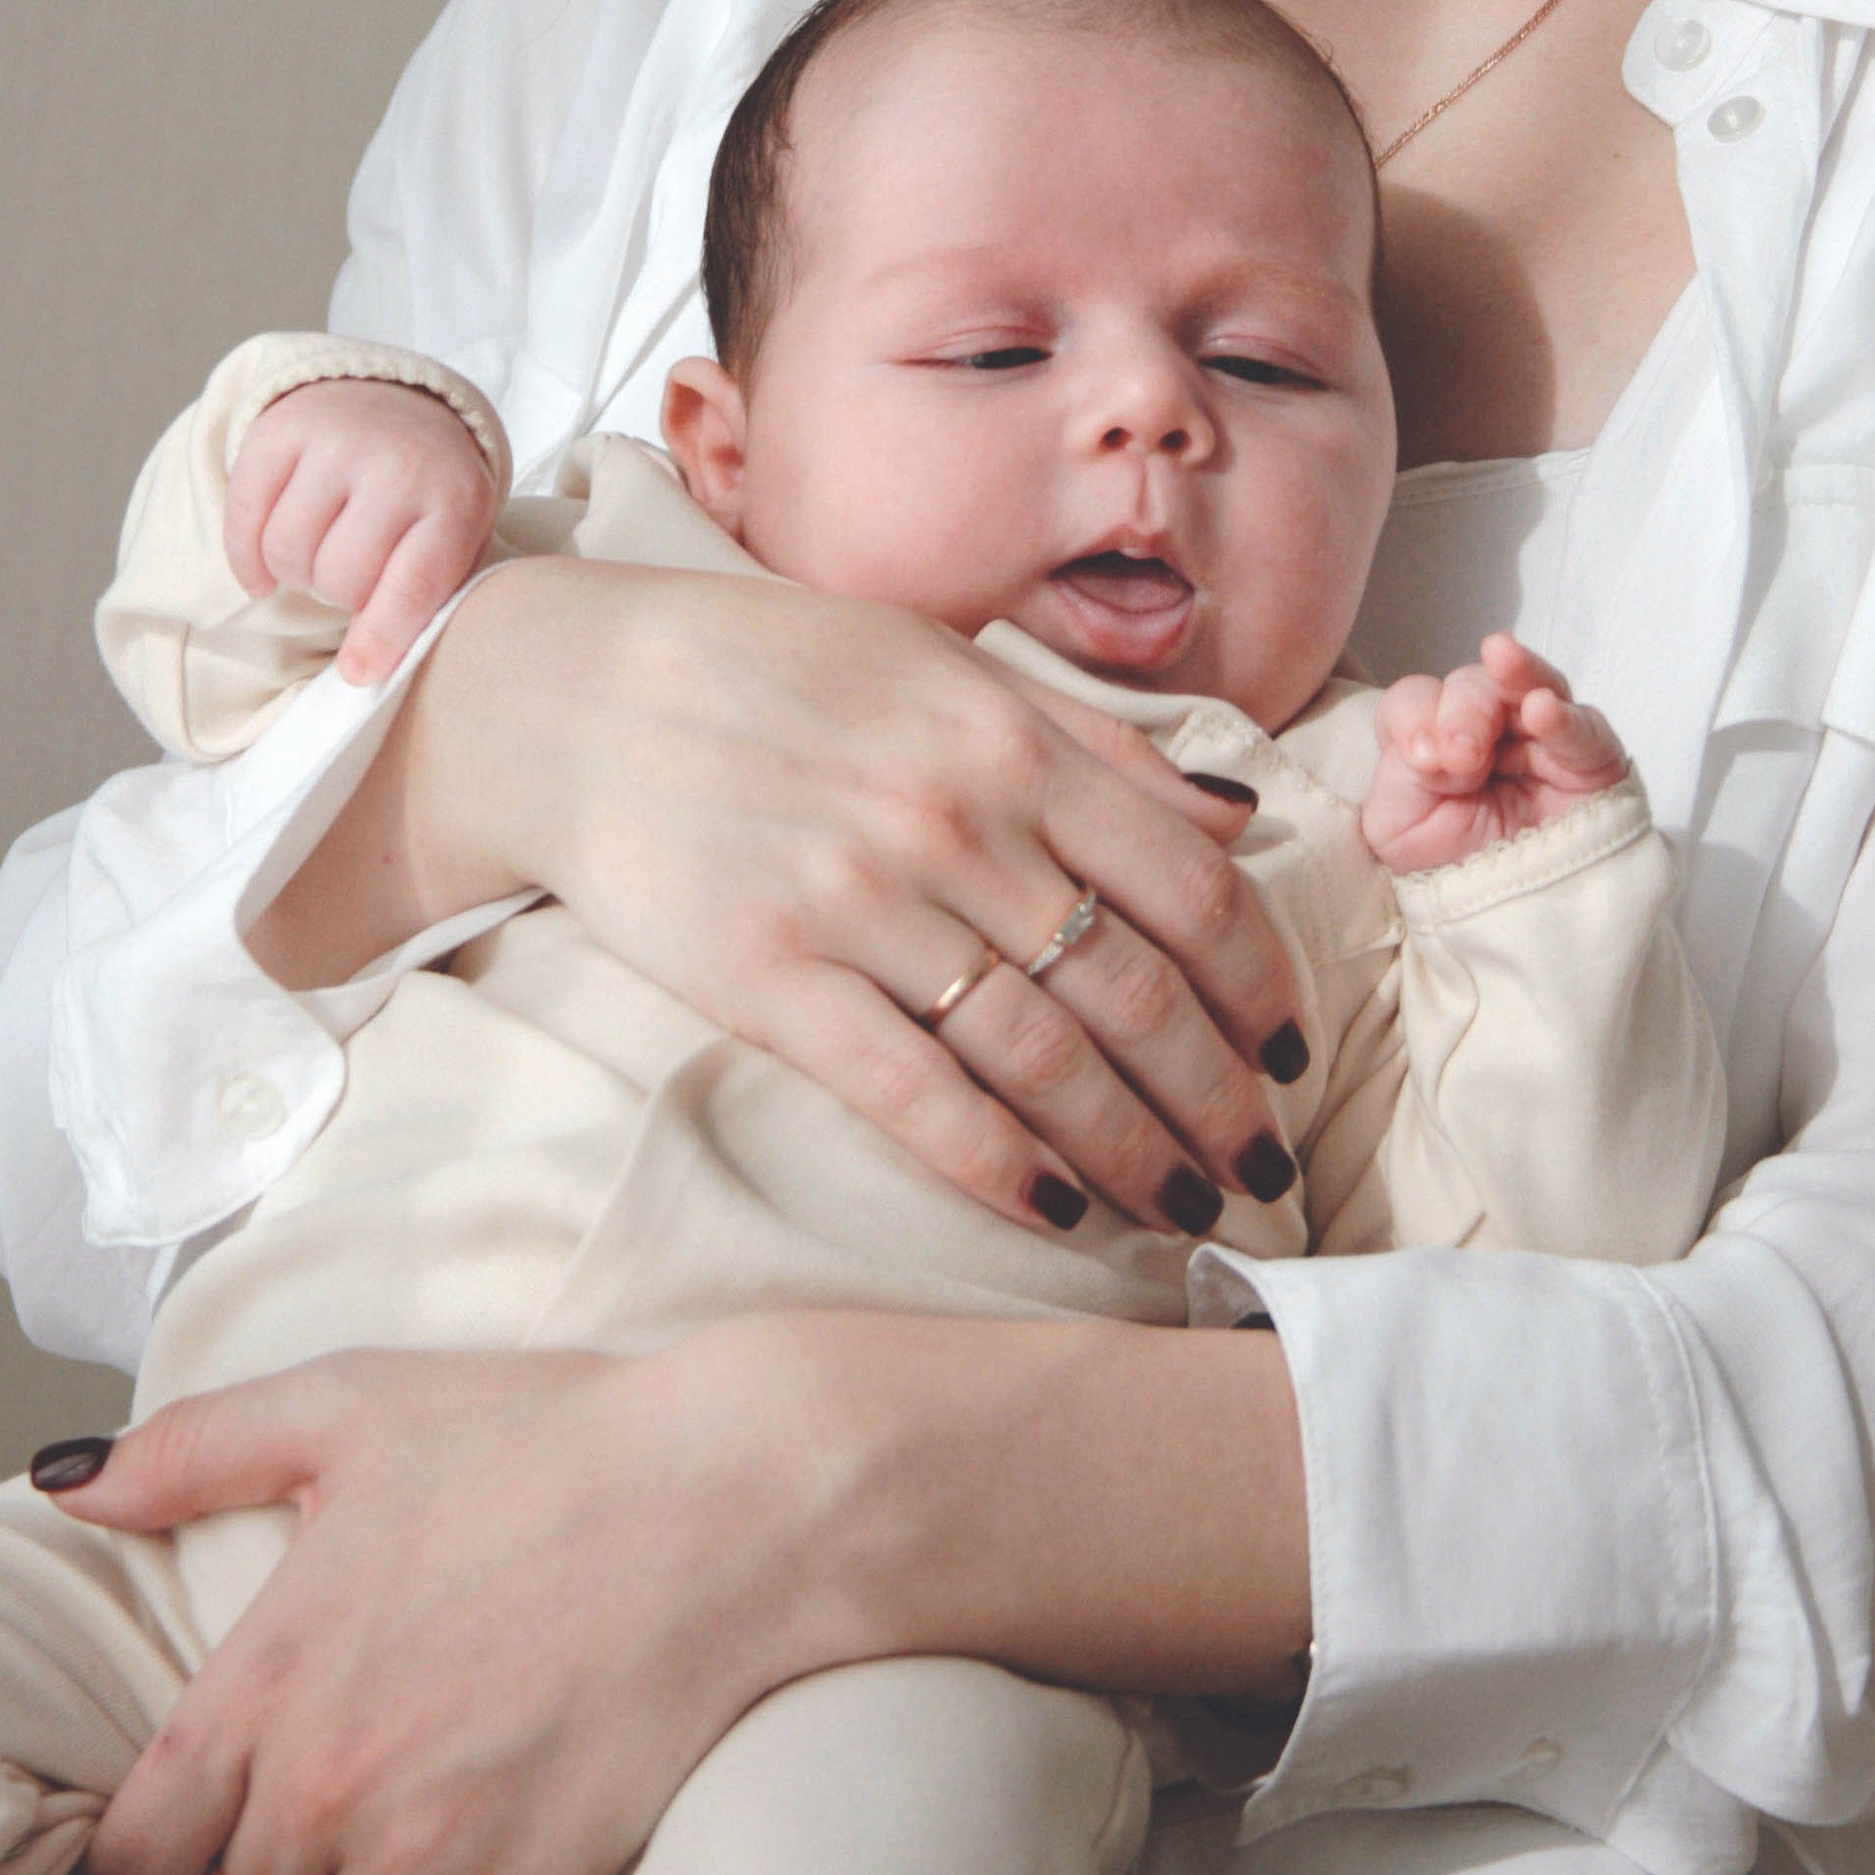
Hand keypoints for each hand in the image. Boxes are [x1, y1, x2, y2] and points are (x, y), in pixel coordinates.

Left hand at [57, 1339, 850, 1874]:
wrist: (734, 1498)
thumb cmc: (549, 1442)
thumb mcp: (356, 1407)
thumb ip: (193, 1446)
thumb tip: (64, 1481)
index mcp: (266, 1681)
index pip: (127, 1869)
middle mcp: (323, 1788)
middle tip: (303, 1843)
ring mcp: (422, 1858)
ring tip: (379, 1864)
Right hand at [222, 381, 498, 684]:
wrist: (398, 401)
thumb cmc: (425, 495)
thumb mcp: (451, 538)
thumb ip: (418, 600)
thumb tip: (358, 670)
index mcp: (455, 499)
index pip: (414, 584)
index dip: (382, 637)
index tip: (357, 672)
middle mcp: (398, 463)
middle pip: (339, 576)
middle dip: (338, 593)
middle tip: (349, 574)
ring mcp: (338, 440)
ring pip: (286, 550)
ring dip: (294, 572)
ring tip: (318, 556)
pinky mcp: (282, 428)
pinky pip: (243, 516)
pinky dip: (247, 557)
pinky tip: (266, 568)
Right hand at [252, 558, 1310, 1237]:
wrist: (581, 695)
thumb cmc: (776, 669)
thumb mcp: (948, 663)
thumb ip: (1096, 741)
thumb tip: (1236, 814)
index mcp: (1010, 740)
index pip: (1189, 884)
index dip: (1260, 982)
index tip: (1293, 1052)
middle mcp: (955, 822)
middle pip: (1134, 987)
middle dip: (1217, 1094)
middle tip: (1264, 1169)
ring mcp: (861, 903)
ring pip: (1041, 1056)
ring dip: (1131, 1148)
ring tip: (1185, 1207)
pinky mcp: (771, 977)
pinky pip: (912, 1093)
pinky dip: (997, 1163)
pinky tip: (1054, 1211)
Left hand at [1362, 635, 1627, 870]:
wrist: (1517, 922)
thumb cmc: (1457, 869)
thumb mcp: (1399, 827)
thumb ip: (1400, 775)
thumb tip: (1433, 744)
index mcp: (1437, 736)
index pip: (1417, 701)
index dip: (1413, 718)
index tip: (1421, 760)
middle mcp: (1489, 728)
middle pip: (1471, 686)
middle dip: (1461, 713)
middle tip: (1460, 758)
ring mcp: (1541, 738)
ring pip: (1530, 686)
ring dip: (1514, 673)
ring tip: (1501, 658)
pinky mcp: (1591, 760)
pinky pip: (1583, 728)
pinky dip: (1563, 717)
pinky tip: (1544, 710)